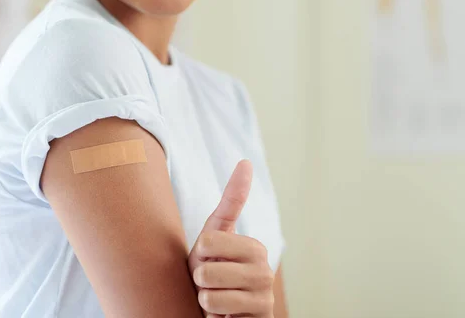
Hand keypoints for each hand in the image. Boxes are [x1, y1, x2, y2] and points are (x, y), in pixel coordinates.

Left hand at [188, 160, 274, 317]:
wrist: (220, 314)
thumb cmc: (215, 272)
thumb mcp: (216, 236)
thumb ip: (232, 201)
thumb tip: (246, 162)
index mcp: (254, 247)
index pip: (208, 241)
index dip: (200, 254)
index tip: (212, 260)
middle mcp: (264, 269)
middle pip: (206, 269)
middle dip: (200, 278)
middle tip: (213, 282)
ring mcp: (263, 295)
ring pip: (209, 293)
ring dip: (205, 298)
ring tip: (218, 298)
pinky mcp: (260, 316)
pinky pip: (217, 311)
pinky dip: (212, 314)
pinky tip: (225, 314)